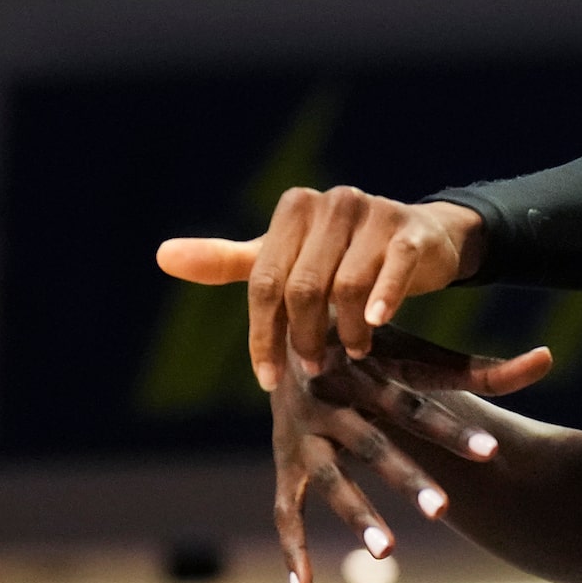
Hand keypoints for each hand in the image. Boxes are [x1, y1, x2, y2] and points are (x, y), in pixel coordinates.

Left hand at [159, 188, 485, 387]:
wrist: (420, 238)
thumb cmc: (340, 254)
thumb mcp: (282, 258)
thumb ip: (226, 261)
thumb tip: (161, 255)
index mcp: (294, 209)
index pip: (265, 281)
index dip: (263, 335)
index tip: (268, 379)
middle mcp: (332, 203)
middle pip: (303, 287)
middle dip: (303, 337)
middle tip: (313, 368)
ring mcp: (373, 213)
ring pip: (346, 287)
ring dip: (346, 331)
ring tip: (352, 351)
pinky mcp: (410, 232)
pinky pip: (391, 270)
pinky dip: (382, 301)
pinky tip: (375, 325)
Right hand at [270, 327, 551, 582]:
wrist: (286, 329)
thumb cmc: (368, 343)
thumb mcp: (415, 348)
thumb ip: (479, 366)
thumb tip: (547, 359)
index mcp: (366, 372)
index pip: (415, 405)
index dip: (452, 430)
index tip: (492, 452)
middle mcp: (331, 402)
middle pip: (372, 444)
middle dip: (407, 477)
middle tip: (444, 510)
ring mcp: (303, 436)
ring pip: (331, 480)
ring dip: (357, 515)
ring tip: (389, 551)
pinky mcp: (285, 462)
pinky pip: (285, 510)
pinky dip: (293, 549)